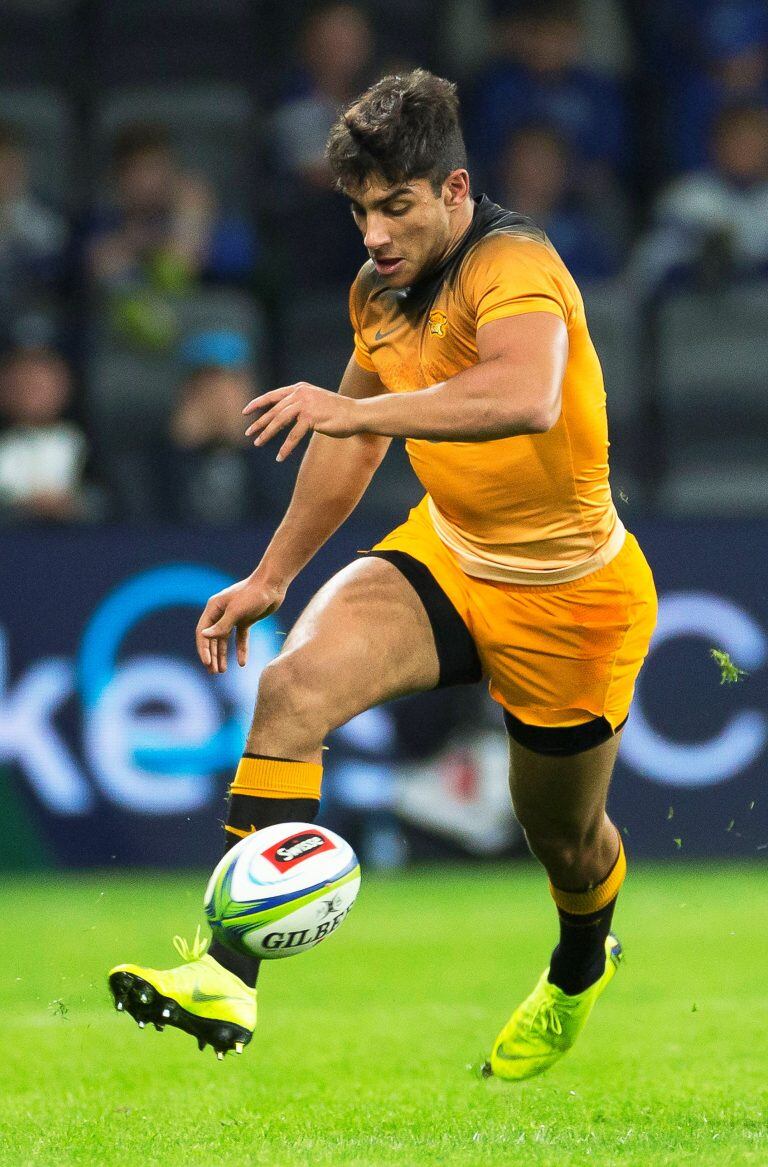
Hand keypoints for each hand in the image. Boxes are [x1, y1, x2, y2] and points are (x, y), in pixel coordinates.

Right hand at [196, 575, 285, 673]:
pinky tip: (242, 663)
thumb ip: (222, 625)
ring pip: (224, 639)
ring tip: (222, 671)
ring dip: (222, 655)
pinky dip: (240, 650)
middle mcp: (221, 613)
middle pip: (212, 637)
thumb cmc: (253, 594)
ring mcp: (233, 617)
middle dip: (212, 655)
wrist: (273, 585)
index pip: (203, 631)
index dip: (203, 648)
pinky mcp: (246, 620)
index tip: (207, 663)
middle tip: (213, 672)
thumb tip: (204, 636)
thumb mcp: (237, 611)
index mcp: (214, 607)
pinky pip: (240, 638)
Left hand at [243, 382, 360, 461]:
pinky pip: (293, 435)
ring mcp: (305, 405)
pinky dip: (285, 447)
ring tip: (258, 443)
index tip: (245, 412)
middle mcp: (300, 394)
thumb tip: (282, 418)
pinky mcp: (311, 418)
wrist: (356, 413)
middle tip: (248, 434)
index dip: (258, 404)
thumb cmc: (337, 411)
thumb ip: (299, 406)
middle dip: (259, 423)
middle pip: (273, 410)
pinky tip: (280, 456)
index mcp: (299, 389)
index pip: (273, 395)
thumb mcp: (315, 403)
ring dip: (267, 434)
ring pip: (279, 421)